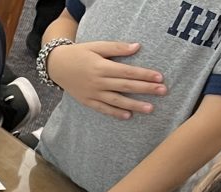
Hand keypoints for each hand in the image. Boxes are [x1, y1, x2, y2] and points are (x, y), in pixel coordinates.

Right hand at [47, 41, 165, 119]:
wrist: (57, 66)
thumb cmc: (79, 53)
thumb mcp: (97, 46)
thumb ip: (116, 48)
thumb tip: (137, 47)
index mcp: (102, 67)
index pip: (128, 72)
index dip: (144, 75)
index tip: (160, 78)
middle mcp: (98, 82)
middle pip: (126, 86)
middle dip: (145, 89)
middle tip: (163, 92)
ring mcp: (92, 93)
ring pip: (117, 100)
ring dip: (134, 105)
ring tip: (150, 109)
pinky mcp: (87, 101)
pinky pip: (103, 109)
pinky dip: (115, 113)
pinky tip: (128, 116)